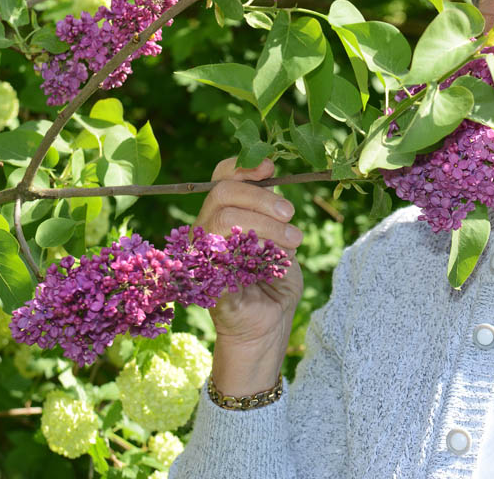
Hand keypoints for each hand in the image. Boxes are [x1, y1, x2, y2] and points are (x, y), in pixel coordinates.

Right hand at [195, 157, 303, 394]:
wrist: (270, 327)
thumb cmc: (275, 282)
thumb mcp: (280, 238)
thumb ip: (273, 209)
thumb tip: (269, 171)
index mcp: (223, 217)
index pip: (221, 180)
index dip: (242, 167)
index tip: (271, 166)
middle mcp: (205, 232)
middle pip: (222, 193)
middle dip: (262, 198)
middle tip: (290, 215)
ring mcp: (200, 256)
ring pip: (224, 218)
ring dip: (266, 224)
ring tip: (293, 241)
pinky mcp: (204, 281)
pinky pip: (223, 254)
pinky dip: (257, 253)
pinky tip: (276, 264)